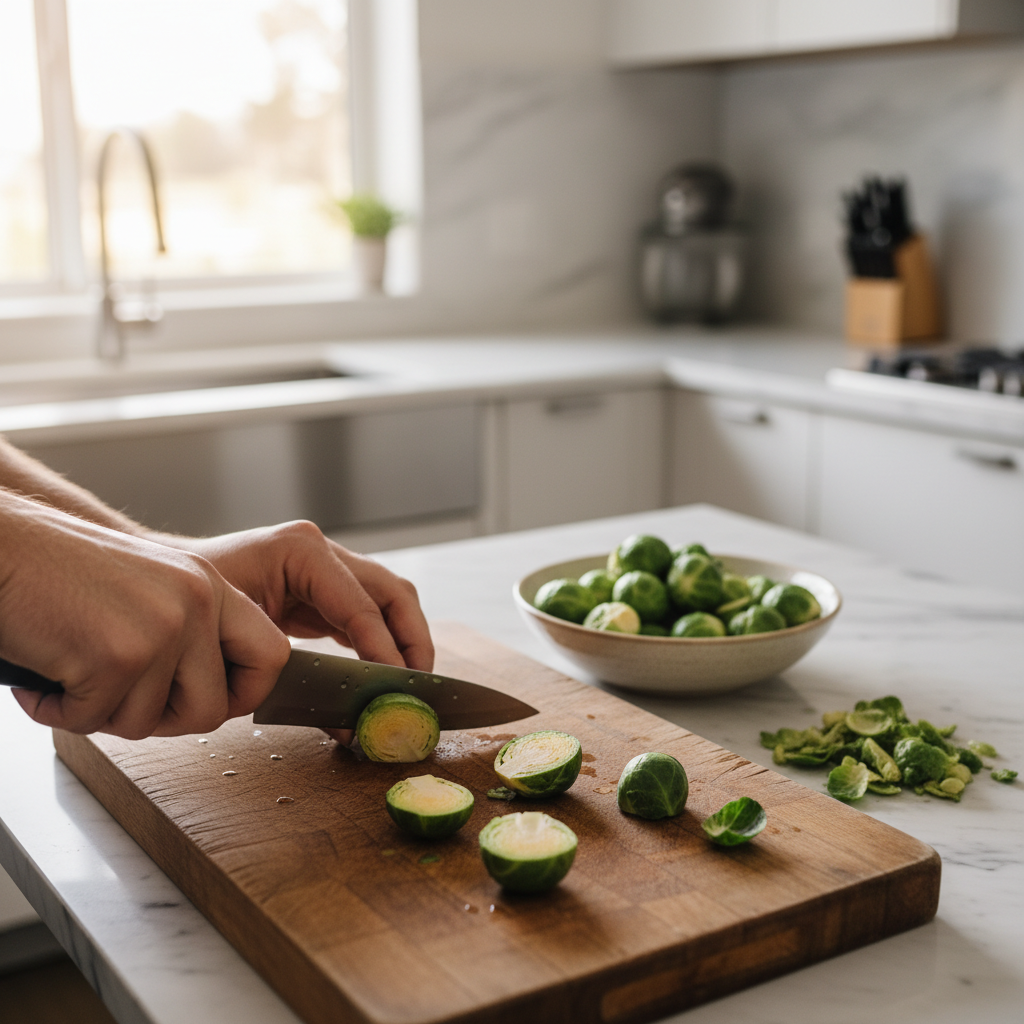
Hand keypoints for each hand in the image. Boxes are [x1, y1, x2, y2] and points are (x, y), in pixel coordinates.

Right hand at [0, 492, 290, 737]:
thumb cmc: (57, 572)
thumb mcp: (149, 586)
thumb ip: (190, 630)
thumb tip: (217, 696)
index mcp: (210, 585)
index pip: (273, 654)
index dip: (245, 694)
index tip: (212, 703)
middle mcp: (197, 602)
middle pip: (215, 709)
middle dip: (166, 722)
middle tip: (121, 699)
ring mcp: (163, 627)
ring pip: (149, 723)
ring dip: (101, 712)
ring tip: (72, 672)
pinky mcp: (120, 655)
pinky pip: (95, 721)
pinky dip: (58, 710)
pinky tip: (44, 675)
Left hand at [158, 521, 434, 741]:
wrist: (159, 589)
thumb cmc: (187, 606)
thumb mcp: (239, 638)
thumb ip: (295, 679)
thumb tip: (345, 724)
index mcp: (301, 550)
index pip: (364, 606)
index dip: (386, 652)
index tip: (398, 690)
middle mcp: (320, 550)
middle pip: (393, 593)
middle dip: (411, 643)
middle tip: (418, 690)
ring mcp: (324, 566)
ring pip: (390, 600)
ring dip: (405, 642)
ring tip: (409, 688)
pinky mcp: (321, 588)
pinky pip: (367, 613)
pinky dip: (381, 643)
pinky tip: (382, 677)